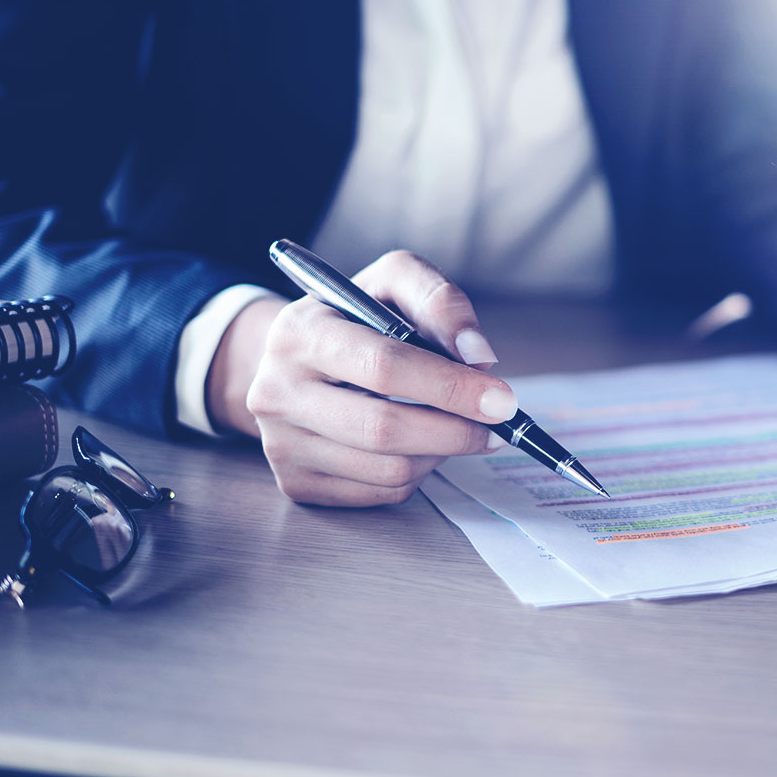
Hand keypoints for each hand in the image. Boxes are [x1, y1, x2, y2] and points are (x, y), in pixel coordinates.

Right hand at [209, 250, 515, 505]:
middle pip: (383, 428)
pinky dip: (418, 474)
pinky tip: (423, 446)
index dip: (450, 386)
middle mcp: (276, 391)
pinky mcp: (296, 483)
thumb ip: (440, 300)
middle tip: (498, 426)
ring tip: (458, 429)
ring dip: (442, 453)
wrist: (298, 359)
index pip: (382, 366)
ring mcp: (280, 444)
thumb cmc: (356, 318)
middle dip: (455, 430)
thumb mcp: (394, 282)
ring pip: (387, 469)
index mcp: (298, 333)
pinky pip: (379, 493)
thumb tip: (478, 356)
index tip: (500, 400)